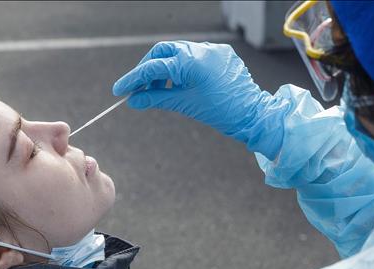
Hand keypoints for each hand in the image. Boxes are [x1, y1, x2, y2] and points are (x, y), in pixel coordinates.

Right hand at [113, 41, 284, 144]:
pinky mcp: (220, 54)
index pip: (154, 66)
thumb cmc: (222, 111)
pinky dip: (181, 68)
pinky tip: (178, 84)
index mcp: (191, 61)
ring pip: (177, 52)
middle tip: (139, 88)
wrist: (253, 114)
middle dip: (148, 69)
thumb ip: (157, 98)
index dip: (134, 79)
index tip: (120, 89)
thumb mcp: (185, 104)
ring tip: (158, 90)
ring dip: (164, 69)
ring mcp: (212, 50)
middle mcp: (202, 49)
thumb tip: (134, 101)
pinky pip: (193, 56)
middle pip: (163, 51)